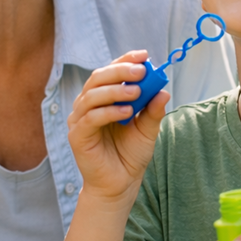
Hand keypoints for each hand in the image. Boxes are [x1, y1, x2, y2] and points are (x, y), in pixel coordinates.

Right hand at [66, 50, 168, 203]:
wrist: (120, 185)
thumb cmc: (130, 156)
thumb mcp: (147, 130)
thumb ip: (152, 111)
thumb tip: (163, 91)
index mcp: (102, 99)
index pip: (109, 72)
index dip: (124, 60)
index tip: (144, 55)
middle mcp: (87, 105)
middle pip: (97, 78)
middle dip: (120, 71)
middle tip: (140, 71)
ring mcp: (79, 120)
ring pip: (92, 95)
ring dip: (115, 90)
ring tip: (136, 92)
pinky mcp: (77, 135)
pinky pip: (90, 117)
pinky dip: (109, 111)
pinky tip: (127, 112)